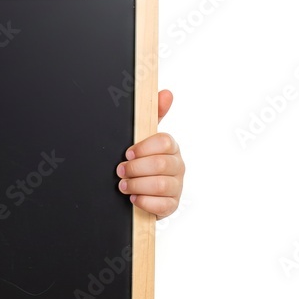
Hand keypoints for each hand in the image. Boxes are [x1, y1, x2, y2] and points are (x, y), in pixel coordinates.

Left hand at [116, 90, 183, 219]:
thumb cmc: (142, 162)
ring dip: (137, 185)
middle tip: (120, 171)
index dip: (144, 148)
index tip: (128, 153)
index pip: (165, 142)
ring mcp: (176, 187)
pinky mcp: (171, 205)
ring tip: (123, 185)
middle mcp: (177, 166)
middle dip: (136, 168)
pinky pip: (162, 205)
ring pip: (160, 185)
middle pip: (161, 164)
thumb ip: (152, 116)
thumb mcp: (143, 138)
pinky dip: (144, 201)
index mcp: (171, 148)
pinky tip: (134, 198)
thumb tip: (166, 93)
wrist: (139, 191)